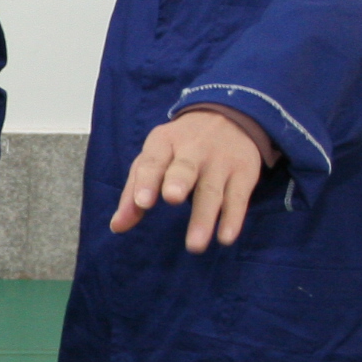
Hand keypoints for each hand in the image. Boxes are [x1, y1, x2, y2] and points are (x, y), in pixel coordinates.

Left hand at [111, 110, 266, 252]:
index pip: (154, 160)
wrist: (229, 117)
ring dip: (204, 217)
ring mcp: (222, 161)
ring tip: (194, 245)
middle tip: (172, 198)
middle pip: (186, 167)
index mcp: (164, 142)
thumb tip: (117, 226)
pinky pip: (238, 198)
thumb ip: (133, 192)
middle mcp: (194, 149)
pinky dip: (233, 218)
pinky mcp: (244, 173)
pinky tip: (225, 238)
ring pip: (212, 190)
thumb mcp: (154, 158)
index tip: (143, 202)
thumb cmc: (179, 148)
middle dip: (178, 181)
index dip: (147, 180)